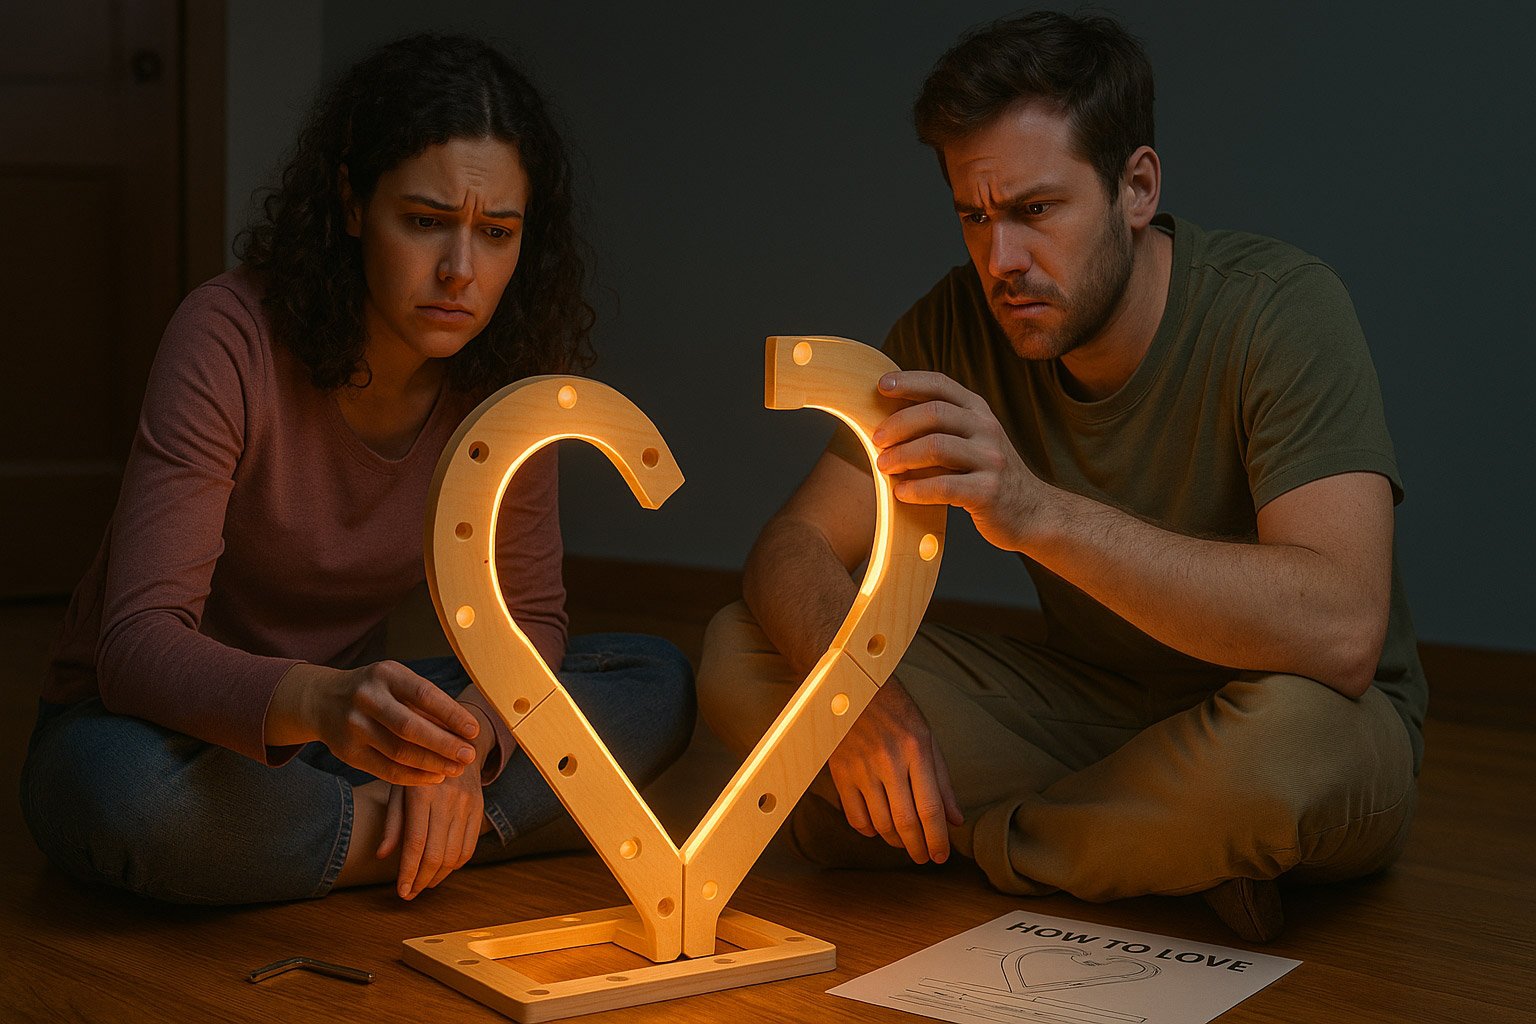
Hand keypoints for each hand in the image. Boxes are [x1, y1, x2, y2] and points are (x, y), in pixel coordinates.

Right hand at [272, 661, 479, 784]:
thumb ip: (425, 702)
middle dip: (444, 744)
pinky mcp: (347, 752)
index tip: (474, 730)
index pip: (424, 694)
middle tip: (469, 755)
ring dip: (432, 764)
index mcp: (385, 674)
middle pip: (410, 727)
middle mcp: (366, 698)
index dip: (452, 714)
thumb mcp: (396, 682)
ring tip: (456, 769)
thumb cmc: (376, 691)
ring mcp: (353, 726)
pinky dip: (414, 777)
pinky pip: (385, 770)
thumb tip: (464, 729)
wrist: (323, 700)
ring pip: (399, 752)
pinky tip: (434, 777)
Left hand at [377, 755, 484, 899]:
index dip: (408, 872)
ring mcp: (467, 804)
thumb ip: (393, 821)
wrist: (454, 739)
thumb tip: (382, 855)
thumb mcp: (398, 786)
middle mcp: (447, 799)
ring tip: (424, 883)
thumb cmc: (418, 765)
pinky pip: (470, 847)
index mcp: (422, 794)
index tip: (401, 892)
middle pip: (437, 854)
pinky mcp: (478, 808)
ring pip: (455, 855)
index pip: (416, 843)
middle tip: (410, 893)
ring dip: (439, 876)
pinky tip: (442, 869)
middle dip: (422, 880)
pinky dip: (456, 865)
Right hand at [826, 678, 962, 863]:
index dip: (938, 839)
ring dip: (896, 842)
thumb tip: (955, 820)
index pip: (931, 808)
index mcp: (916, 749)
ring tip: (905, 843)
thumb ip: (942, 780)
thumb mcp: (926, 736)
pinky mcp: (840, 772)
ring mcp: (861, 768)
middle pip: (906, 822)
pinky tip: (878, 828)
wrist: (850, 685)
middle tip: (925, 858)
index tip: (942, 856)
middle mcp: (889, 761)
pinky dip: (869, 830)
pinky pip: (855, 816)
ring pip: (881, 824)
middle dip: (919, 848)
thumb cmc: (894, 709)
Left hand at [872, 370, 1047, 551]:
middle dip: (898, 425)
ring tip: (884, 466)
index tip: (880, 386)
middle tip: (876, 440)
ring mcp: (991, 459)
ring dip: (902, 456)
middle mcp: (987, 429)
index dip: (908, 381)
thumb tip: (889, 418)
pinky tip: (901, 493)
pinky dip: (916, 489)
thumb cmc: (989, 476)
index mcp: (979, 412)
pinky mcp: (989, 492)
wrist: (1033, 512)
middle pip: (934, 413)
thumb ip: (943, 427)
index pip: (940, 385)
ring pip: (936, 446)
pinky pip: (944, 486)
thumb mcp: (973, 441)